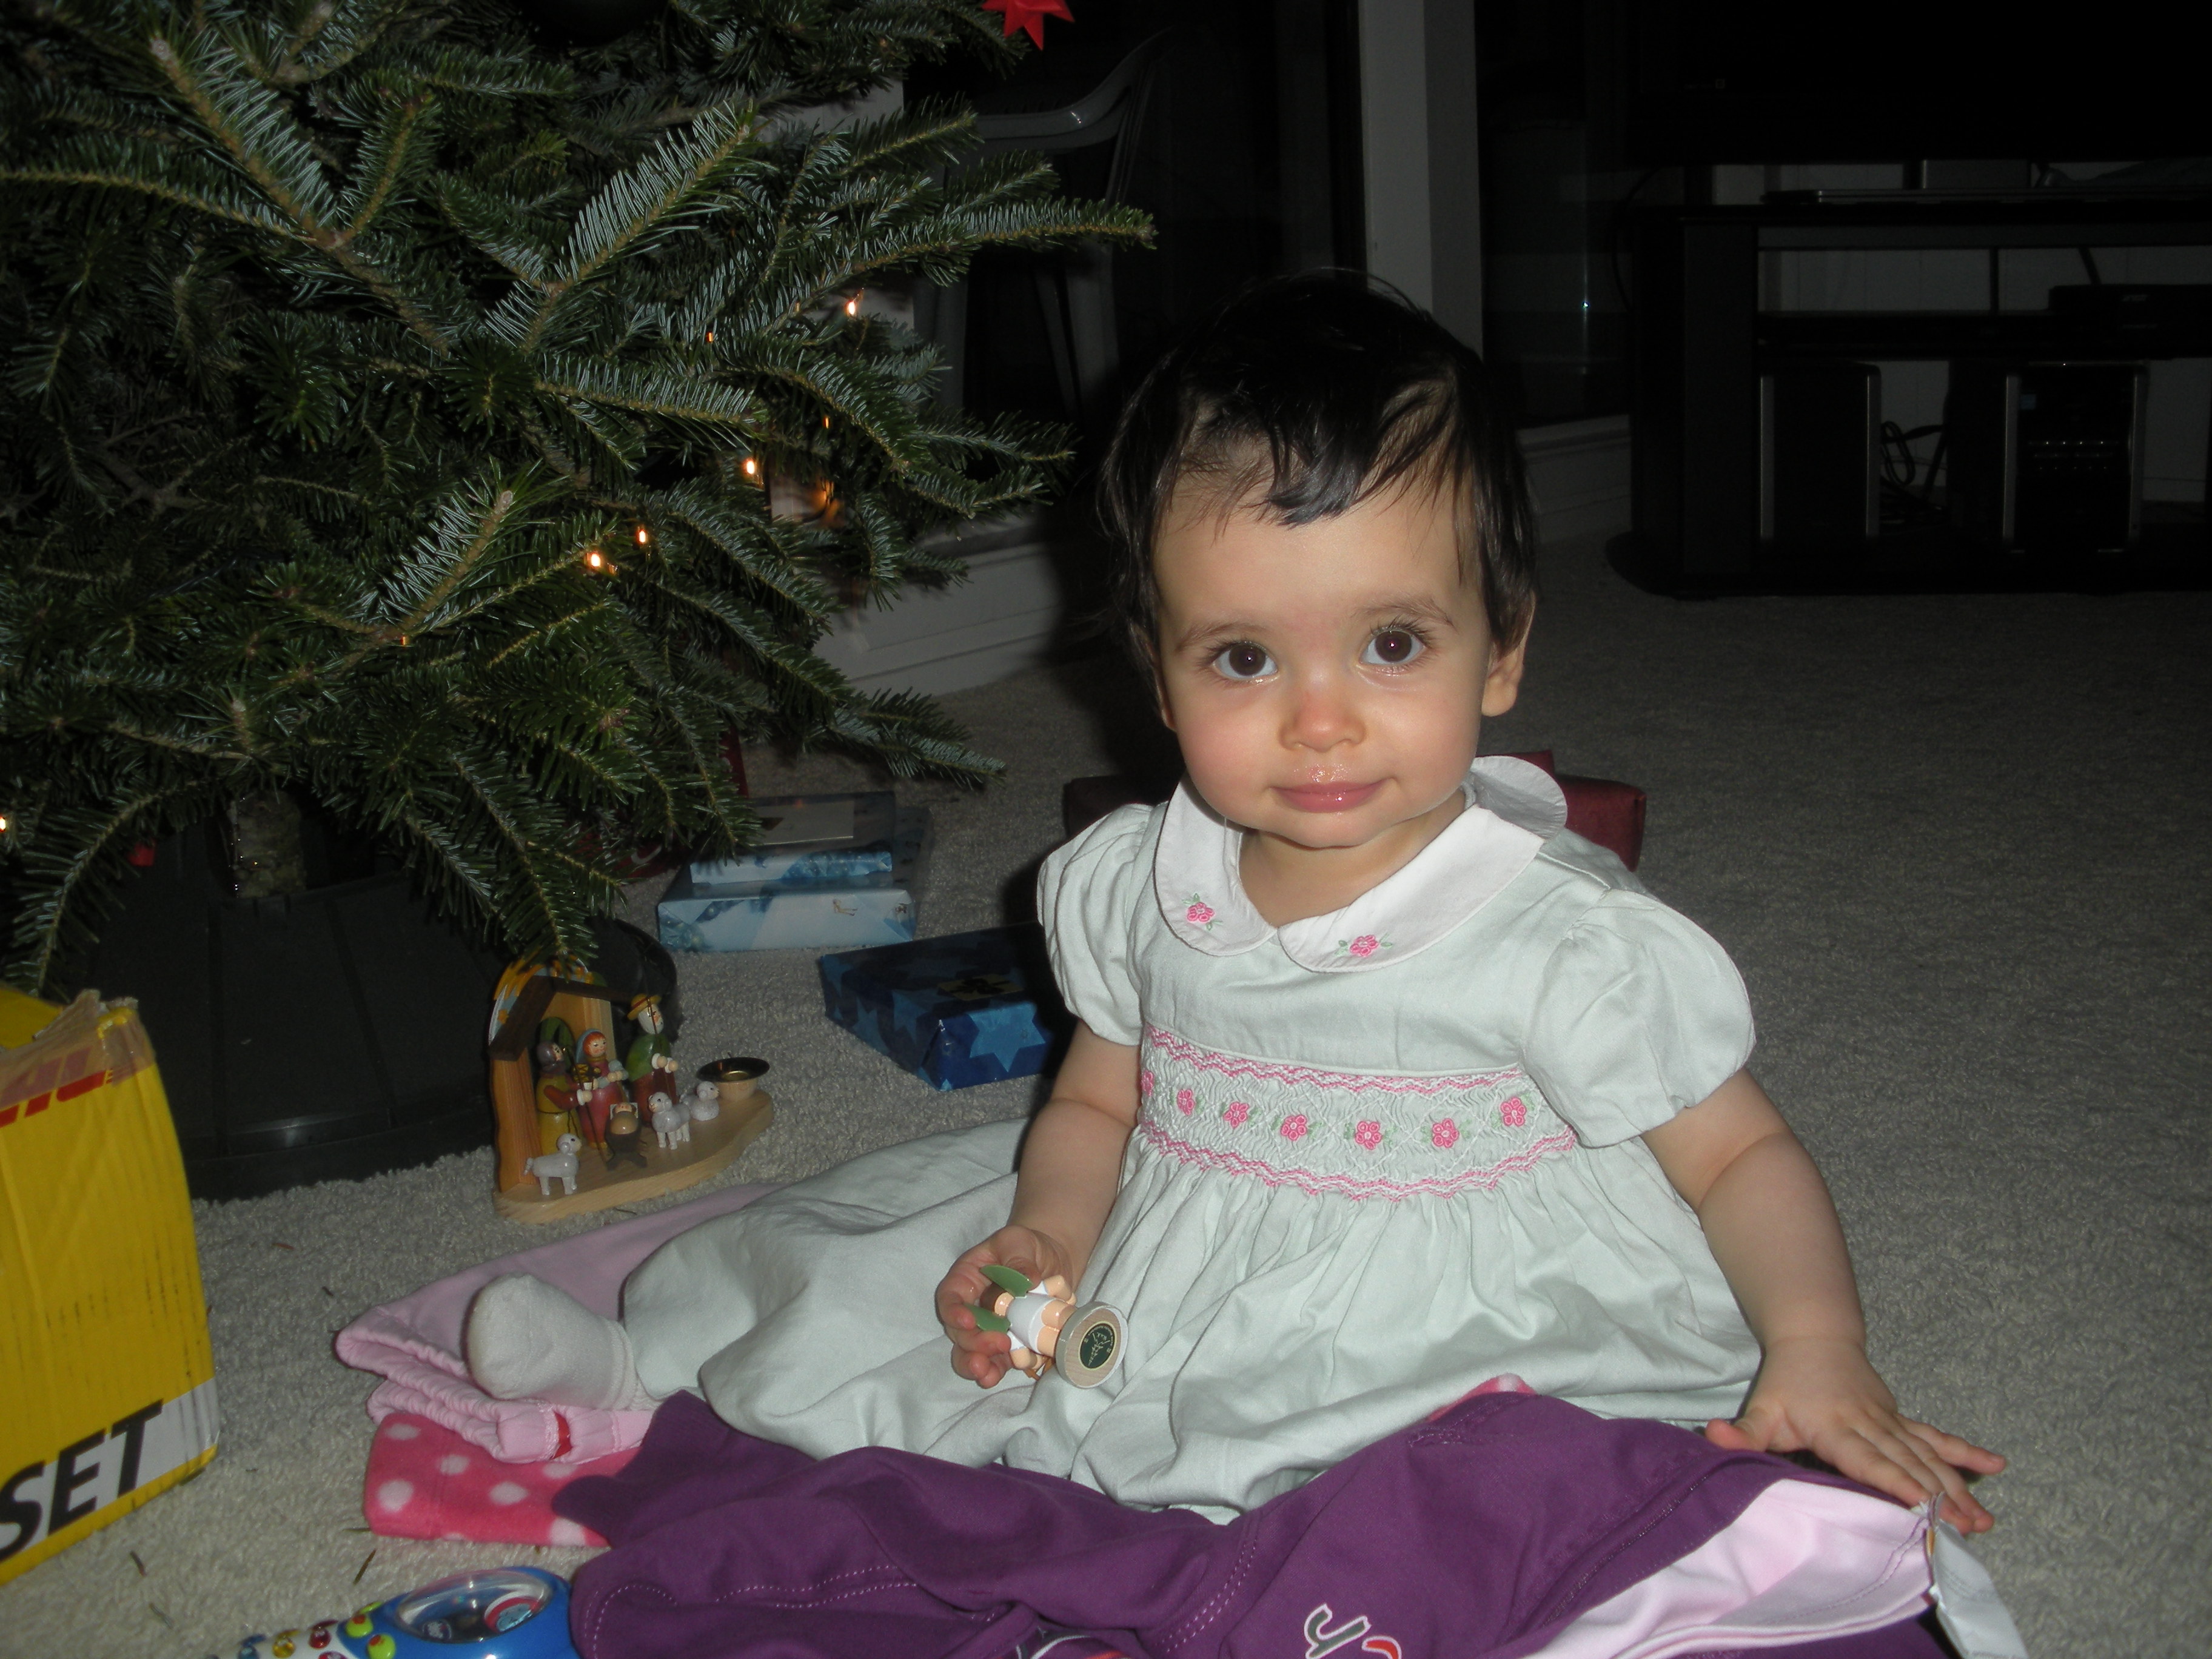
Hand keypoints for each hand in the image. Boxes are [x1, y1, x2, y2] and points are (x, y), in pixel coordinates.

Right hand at [934, 1226, 1074, 1387]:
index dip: (953, 1313)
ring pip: (973, 1354)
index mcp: (966, 1280)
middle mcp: (972, 1308)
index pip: (950, 1298)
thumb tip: (1027, 1281)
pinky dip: (1000, 1370)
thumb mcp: (1018, 1240)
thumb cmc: (1027, 1246)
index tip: (968, 1321)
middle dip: (973, 1343)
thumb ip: (1018, 1258)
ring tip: (987, 1375)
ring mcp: (988, 1330)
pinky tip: (1004, 1375)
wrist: (1051, 1262)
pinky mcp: (1008, 1344)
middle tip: (998, 1343)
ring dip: (978, 1366)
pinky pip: (1000, 1362)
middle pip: (960, 1333)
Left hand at [1705, 1336, 2005, 1531]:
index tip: (1921, 1504)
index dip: (1894, 1481)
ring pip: (1930, 1455)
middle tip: (1967, 1530)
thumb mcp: (1762, 1407)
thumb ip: (1744, 1432)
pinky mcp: (1901, 1419)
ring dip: (1958, 1487)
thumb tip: (1713, 1436)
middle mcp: (1871, 1425)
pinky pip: (1936, 1436)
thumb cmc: (1786, 1381)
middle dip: (1940, 1498)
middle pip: (1909, 1464)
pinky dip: (1965, 1452)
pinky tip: (1996, 1465)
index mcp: (1836, 1427)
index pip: (1867, 1459)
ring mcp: (1891, 1422)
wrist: (1814, 1336)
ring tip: (1984, 1520)